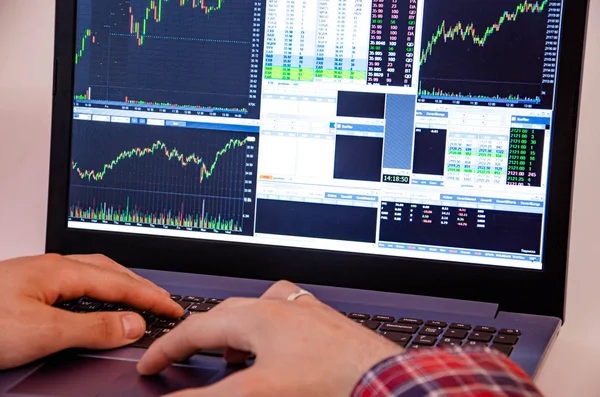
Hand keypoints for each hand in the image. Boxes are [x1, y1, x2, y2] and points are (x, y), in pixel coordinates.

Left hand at [0, 253, 182, 369]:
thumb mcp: (40, 332)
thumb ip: (91, 328)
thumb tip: (132, 325)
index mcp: (59, 271)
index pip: (120, 282)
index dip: (150, 296)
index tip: (172, 308)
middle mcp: (51, 267)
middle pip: (111, 270)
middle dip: (141, 285)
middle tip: (163, 302)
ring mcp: (39, 275)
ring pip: (94, 274)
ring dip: (122, 287)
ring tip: (139, 300)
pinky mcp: (28, 288)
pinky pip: (78, 284)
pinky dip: (101, 293)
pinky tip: (97, 304)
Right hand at [138, 281, 403, 396]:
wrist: (384, 380)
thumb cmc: (329, 381)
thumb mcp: (258, 392)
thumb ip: (210, 395)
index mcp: (257, 316)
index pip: (197, 328)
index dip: (167, 347)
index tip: (151, 363)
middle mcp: (280, 306)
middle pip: (226, 313)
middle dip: (201, 336)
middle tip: (185, 357)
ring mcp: (305, 311)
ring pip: (257, 310)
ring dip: (236, 331)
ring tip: (233, 357)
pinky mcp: (324, 322)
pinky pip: (285, 314)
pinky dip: (267, 330)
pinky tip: (277, 351)